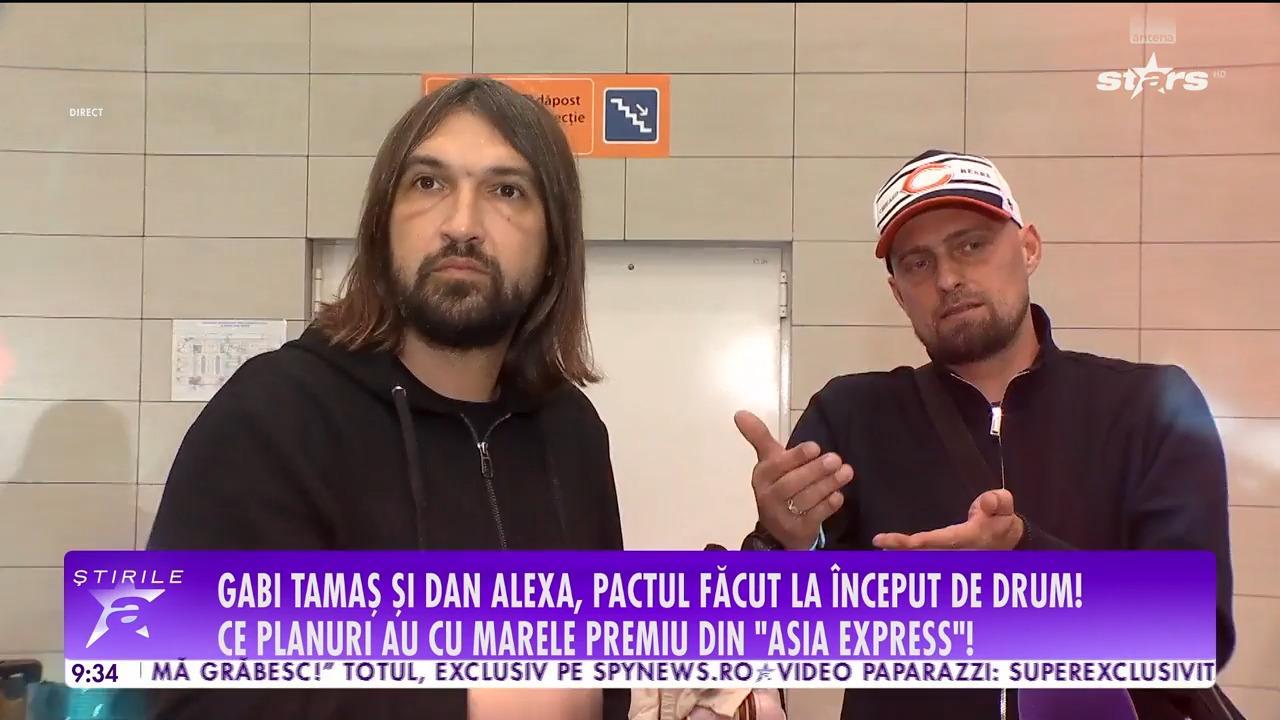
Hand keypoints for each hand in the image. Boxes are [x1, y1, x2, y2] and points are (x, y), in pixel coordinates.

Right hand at [735, 410, 853, 550]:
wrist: (781, 527)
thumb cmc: (779, 485)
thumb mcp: (770, 461)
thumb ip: (759, 436)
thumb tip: (739, 413)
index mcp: (762, 476)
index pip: (776, 466)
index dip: (795, 457)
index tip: (815, 447)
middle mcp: (767, 497)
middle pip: (791, 484)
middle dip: (815, 470)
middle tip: (836, 459)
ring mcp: (781, 517)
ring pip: (805, 500)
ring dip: (827, 485)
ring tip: (846, 472)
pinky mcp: (797, 531)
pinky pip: (814, 517)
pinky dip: (827, 505)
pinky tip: (839, 495)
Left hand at [873, 489, 1024, 549]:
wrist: (1009, 541)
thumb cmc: (1001, 520)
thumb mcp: (1004, 506)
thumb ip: (998, 501)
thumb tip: (988, 500)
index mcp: (965, 538)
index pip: (937, 541)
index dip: (916, 542)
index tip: (896, 540)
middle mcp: (954, 553)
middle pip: (923, 554)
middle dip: (902, 551)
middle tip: (880, 543)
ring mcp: (949, 558)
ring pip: (921, 560)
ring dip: (902, 556)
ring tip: (881, 549)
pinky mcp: (946, 558)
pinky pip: (923, 559)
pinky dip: (908, 558)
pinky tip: (892, 554)